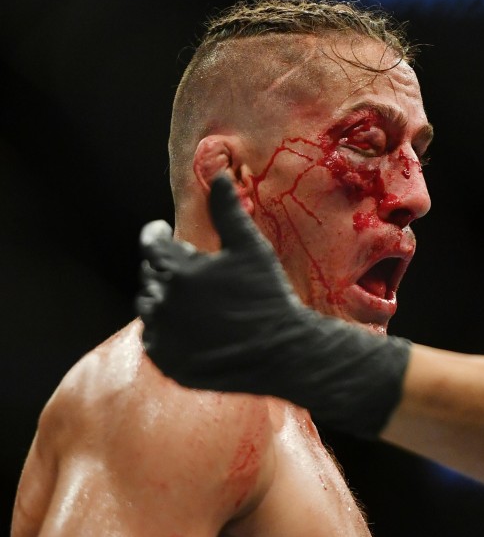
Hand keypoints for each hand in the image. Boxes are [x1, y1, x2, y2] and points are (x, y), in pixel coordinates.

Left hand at [137, 173, 408, 435]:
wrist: (281, 351)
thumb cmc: (268, 294)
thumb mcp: (250, 248)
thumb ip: (227, 211)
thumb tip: (218, 174)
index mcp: (177, 270)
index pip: (150, 244)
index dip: (155, 234)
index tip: (161, 230)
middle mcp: (161, 303)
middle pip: (151, 276)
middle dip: (165, 268)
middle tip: (189, 269)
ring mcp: (162, 336)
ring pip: (150, 308)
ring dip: (164, 299)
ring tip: (191, 298)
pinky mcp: (167, 362)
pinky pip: (155, 339)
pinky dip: (167, 329)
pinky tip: (193, 326)